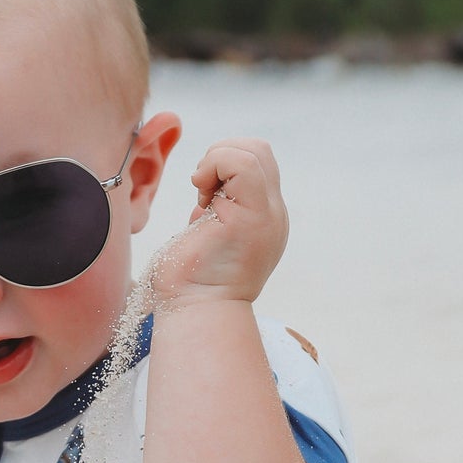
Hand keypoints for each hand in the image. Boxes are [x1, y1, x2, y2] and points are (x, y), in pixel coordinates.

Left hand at [147, 138, 288, 311]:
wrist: (194, 313)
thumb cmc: (189, 281)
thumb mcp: (208, 231)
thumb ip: (219, 206)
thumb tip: (208, 183)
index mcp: (263, 217)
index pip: (256, 162)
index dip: (224, 163)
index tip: (203, 197)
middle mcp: (273, 215)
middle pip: (258, 149)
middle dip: (220, 157)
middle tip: (202, 193)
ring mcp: (268, 216)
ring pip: (252, 150)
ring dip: (215, 163)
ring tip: (204, 199)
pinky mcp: (252, 218)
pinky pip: (241, 163)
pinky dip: (213, 166)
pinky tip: (202, 199)